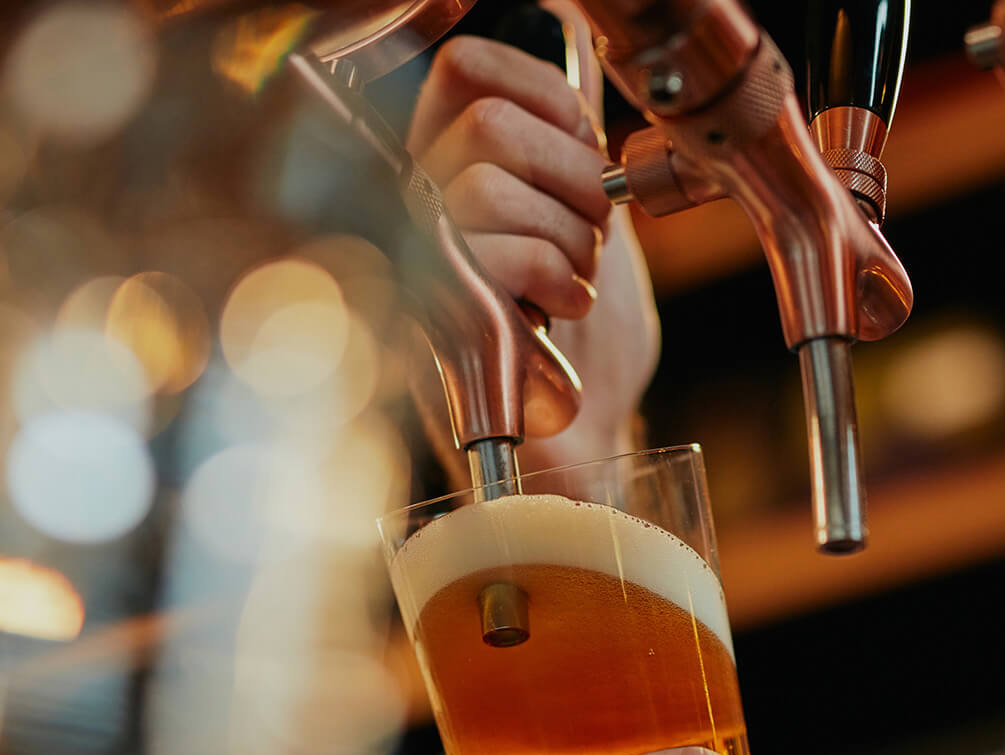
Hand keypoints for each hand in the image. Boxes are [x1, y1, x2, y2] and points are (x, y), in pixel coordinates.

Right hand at [407, 3, 660, 470]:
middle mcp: (411, 203)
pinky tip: (564, 305)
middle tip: (593, 232)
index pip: (466, 68)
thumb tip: (585, 66)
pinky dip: (552, 274)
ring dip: (564, 234)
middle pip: (484, 126)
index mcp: (444, 161)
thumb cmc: (582, 338)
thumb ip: (573, 145)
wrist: (581, 438)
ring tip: (576, 278)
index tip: (586, 145)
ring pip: (484, 187)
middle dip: (571, 176)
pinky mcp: (427, 324)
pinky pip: (489, 256)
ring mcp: (412, 264)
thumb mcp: (586, 217)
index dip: (544, 93)